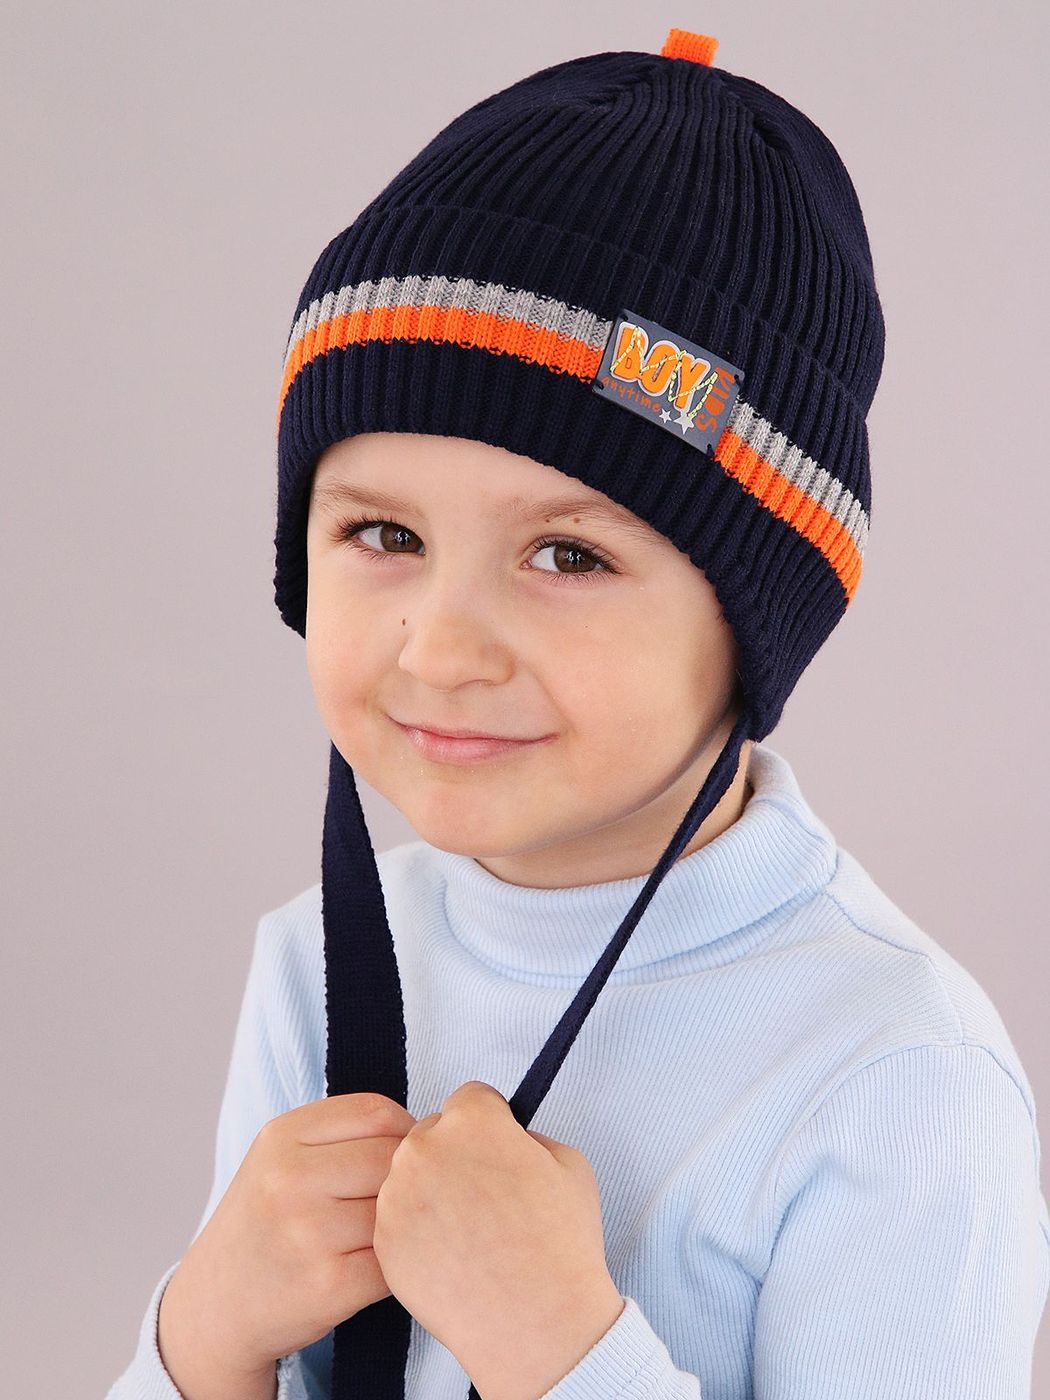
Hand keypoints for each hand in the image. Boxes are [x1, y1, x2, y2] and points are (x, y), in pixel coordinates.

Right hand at [160, 1092, 416, 1375]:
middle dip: (405, 1178)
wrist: (216, 1306)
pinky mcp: (329, 1285)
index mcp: (281, 1137)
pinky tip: (375, 1266)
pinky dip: (396, 1265)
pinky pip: (394, 1261)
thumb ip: (341, 1135)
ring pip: (396, 1210)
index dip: (404, 1130)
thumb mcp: (281, 1158)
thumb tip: (426, 1130)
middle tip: (398, 1198)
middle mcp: (289, 1179)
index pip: (375, 1111)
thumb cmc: (266, 1223)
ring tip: (384, 1232)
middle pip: (391, 1158)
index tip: (403, 1153)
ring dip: (402, 1223)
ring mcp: (308, 1233)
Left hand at [372, 1080, 624, 1392]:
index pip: (470, 1098)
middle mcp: (425, 1147)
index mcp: (472, 1119)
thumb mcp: (568, 1163)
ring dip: (431, 1191)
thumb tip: (507, 1141)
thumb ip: (528, 1137)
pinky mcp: (384, 1239)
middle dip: (455, 1154)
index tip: (499, 1150)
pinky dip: (417, 1231)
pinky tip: (451, 1255)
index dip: (491, 1124)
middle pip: (434, 1134)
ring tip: (469, 1231)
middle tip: (483, 1195)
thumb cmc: (560, 1244)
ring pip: (410, 1176)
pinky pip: (397, 1218)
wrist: (536, 1323)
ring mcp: (398, 1194)